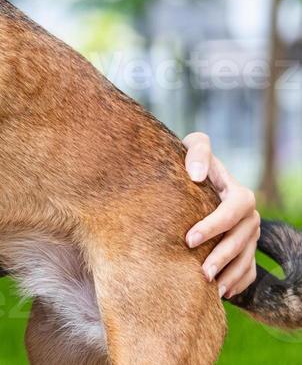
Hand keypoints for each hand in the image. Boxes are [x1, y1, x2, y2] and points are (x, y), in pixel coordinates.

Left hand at [182, 131, 260, 298]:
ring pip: (246, 260)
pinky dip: (238, 284)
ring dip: (230, 276)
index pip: (233, 211)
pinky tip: (222, 293)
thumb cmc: (192, 161)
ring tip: (210, 289)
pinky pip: (249, 272)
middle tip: (200, 272)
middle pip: (241, 241)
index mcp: (239, 194)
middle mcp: (250, 217)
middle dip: (221, 258)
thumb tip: (195, 175)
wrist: (197, 178)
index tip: (188, 239)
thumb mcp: (194, 146)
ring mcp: (251, 236)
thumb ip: (198, 151)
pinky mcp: (247, 250)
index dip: (214, 225)